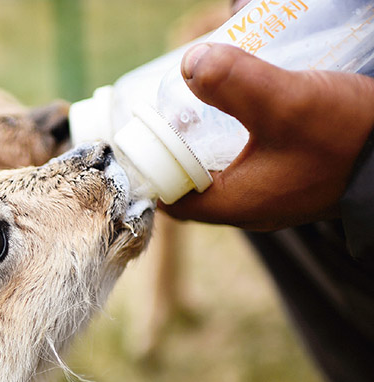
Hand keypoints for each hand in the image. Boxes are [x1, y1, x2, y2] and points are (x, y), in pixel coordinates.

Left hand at [160, 43, 373, 229]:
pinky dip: (237, 138)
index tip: (143, 133)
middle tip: (172, 110)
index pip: (170, 200)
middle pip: (192, 183)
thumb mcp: (285, 102)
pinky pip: (250, 162)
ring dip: (207, 140)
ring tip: (203, 102)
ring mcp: (274, 194)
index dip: (150, 169)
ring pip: (221, 170)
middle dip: (177, 148)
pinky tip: (243, 108)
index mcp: (236, 204)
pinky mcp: (294, 179)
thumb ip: (233, 84)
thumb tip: (189, 64)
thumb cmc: (348, 136)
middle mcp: (251, 207)